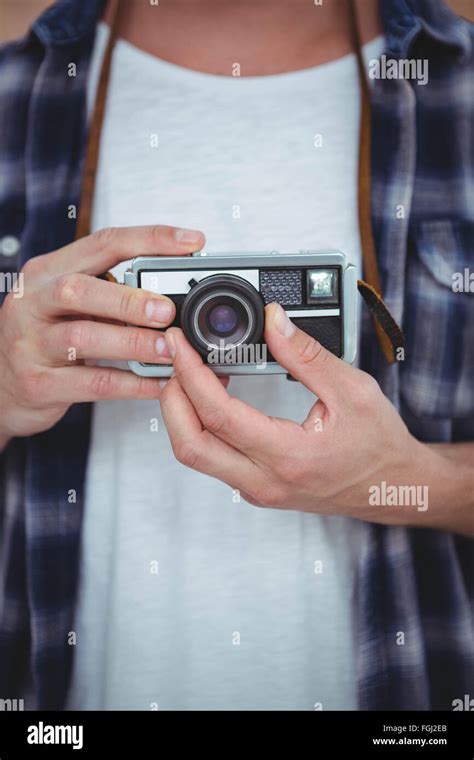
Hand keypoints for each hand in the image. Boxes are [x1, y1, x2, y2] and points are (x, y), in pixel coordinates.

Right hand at [0, 225, 203, 442]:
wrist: (1, 387)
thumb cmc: (44, 339)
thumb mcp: (67, 305)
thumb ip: (108, 292)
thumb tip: (174, 291)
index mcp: (47, 272)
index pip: (102, 243)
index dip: (149, 239)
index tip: (191, 242)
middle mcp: (32, 302)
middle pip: (78, 289)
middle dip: (129, 298)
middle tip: (168, 310)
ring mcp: (30, 344)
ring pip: (83, 337)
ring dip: (132, 342)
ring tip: (168, 350)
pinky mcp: (39, 383)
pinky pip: (91, 383)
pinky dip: (130, 383)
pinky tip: (158, 383)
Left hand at [160, 303, 459, 528]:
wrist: (395, 487)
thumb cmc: (380, 446)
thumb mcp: (351, 390)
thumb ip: (307, 354)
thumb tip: (274, 320)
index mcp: (288, 457)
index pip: (218, 415)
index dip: (190, 374)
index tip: (180, 345)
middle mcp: (265, 481)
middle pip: (190, 445)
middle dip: (171, 398)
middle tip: (174, 359)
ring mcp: (257, 489)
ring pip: (197, 456)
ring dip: (182, 414)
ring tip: (191, 373)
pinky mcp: (257, 488)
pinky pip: (213, 459)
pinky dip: (201, 426)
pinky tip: (212, 397)